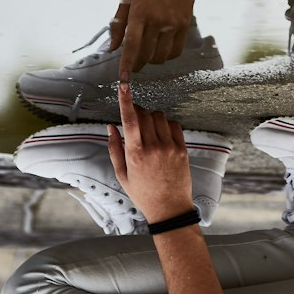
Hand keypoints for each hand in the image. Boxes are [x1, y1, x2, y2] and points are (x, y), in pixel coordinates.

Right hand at [107, 82, 193, 225]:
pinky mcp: (182, 149)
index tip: (124, 85)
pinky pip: (173, 124)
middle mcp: (153, 147)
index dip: (125, 100)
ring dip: (151, 118)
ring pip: (159, 116)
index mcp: (135, 154)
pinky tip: (162, 135)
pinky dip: (166, 124)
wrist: (169, 208)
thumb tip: (111, 127)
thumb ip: (114, 148)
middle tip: (134, 120)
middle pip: (144, 114)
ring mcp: (169, 147)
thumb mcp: (122, 175)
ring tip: (149, 131)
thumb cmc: (143, 194)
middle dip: (137, 112)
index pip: (129, 119)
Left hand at [109, 0, 197, 79]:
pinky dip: (167, 56)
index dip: (126, 65)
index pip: (132, 45)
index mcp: (140, 13)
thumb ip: (118, 24)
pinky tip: (161, 48)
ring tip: (148, 52)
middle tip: (133, 64)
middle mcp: (157, 20)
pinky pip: (176, 51)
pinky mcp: (185, 25)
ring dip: (152, 60)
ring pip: (161, 56)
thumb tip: (113, 48)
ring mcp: (173, 24)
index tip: (122, 79)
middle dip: (137, 65)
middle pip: (146, 54)